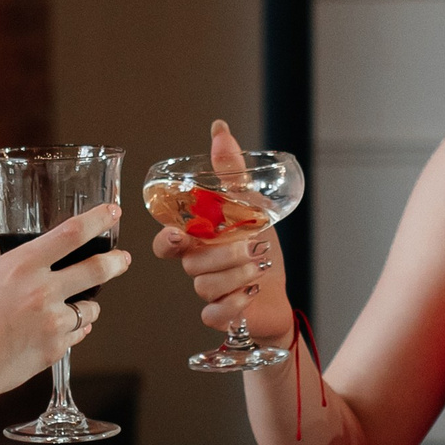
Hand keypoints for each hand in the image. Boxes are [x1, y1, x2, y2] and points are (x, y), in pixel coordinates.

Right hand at [0, 204, 129, 409]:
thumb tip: (1, 256)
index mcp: (21, 265)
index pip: (72, 234)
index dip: (98, 220)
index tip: (113, 212)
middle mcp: (42, 290)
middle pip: (96, 268)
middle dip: (116, 261)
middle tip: (123, 258)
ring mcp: (52, 321)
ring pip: (90, 307)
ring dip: (86, 305)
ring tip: (69, 308)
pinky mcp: (55, 348)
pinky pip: (76, 333)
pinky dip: (72, 329)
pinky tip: (54, 330)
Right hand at [148, 116, 291, 351]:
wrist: (279, 289)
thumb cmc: (258, 244)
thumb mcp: (249, 203)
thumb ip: (230, 171)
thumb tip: (218, 129)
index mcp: (197, 240)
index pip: (165, 243)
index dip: (166, 240)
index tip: (179, 235)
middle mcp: (197, 266)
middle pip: (190, 263)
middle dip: (222, 254)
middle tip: (253, 245)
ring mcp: (208, 292)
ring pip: (203, 286)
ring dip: (236, 275)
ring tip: (261, 264)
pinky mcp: (221, 315)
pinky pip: (213, 315)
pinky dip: (235, 304)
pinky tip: (252, 291)